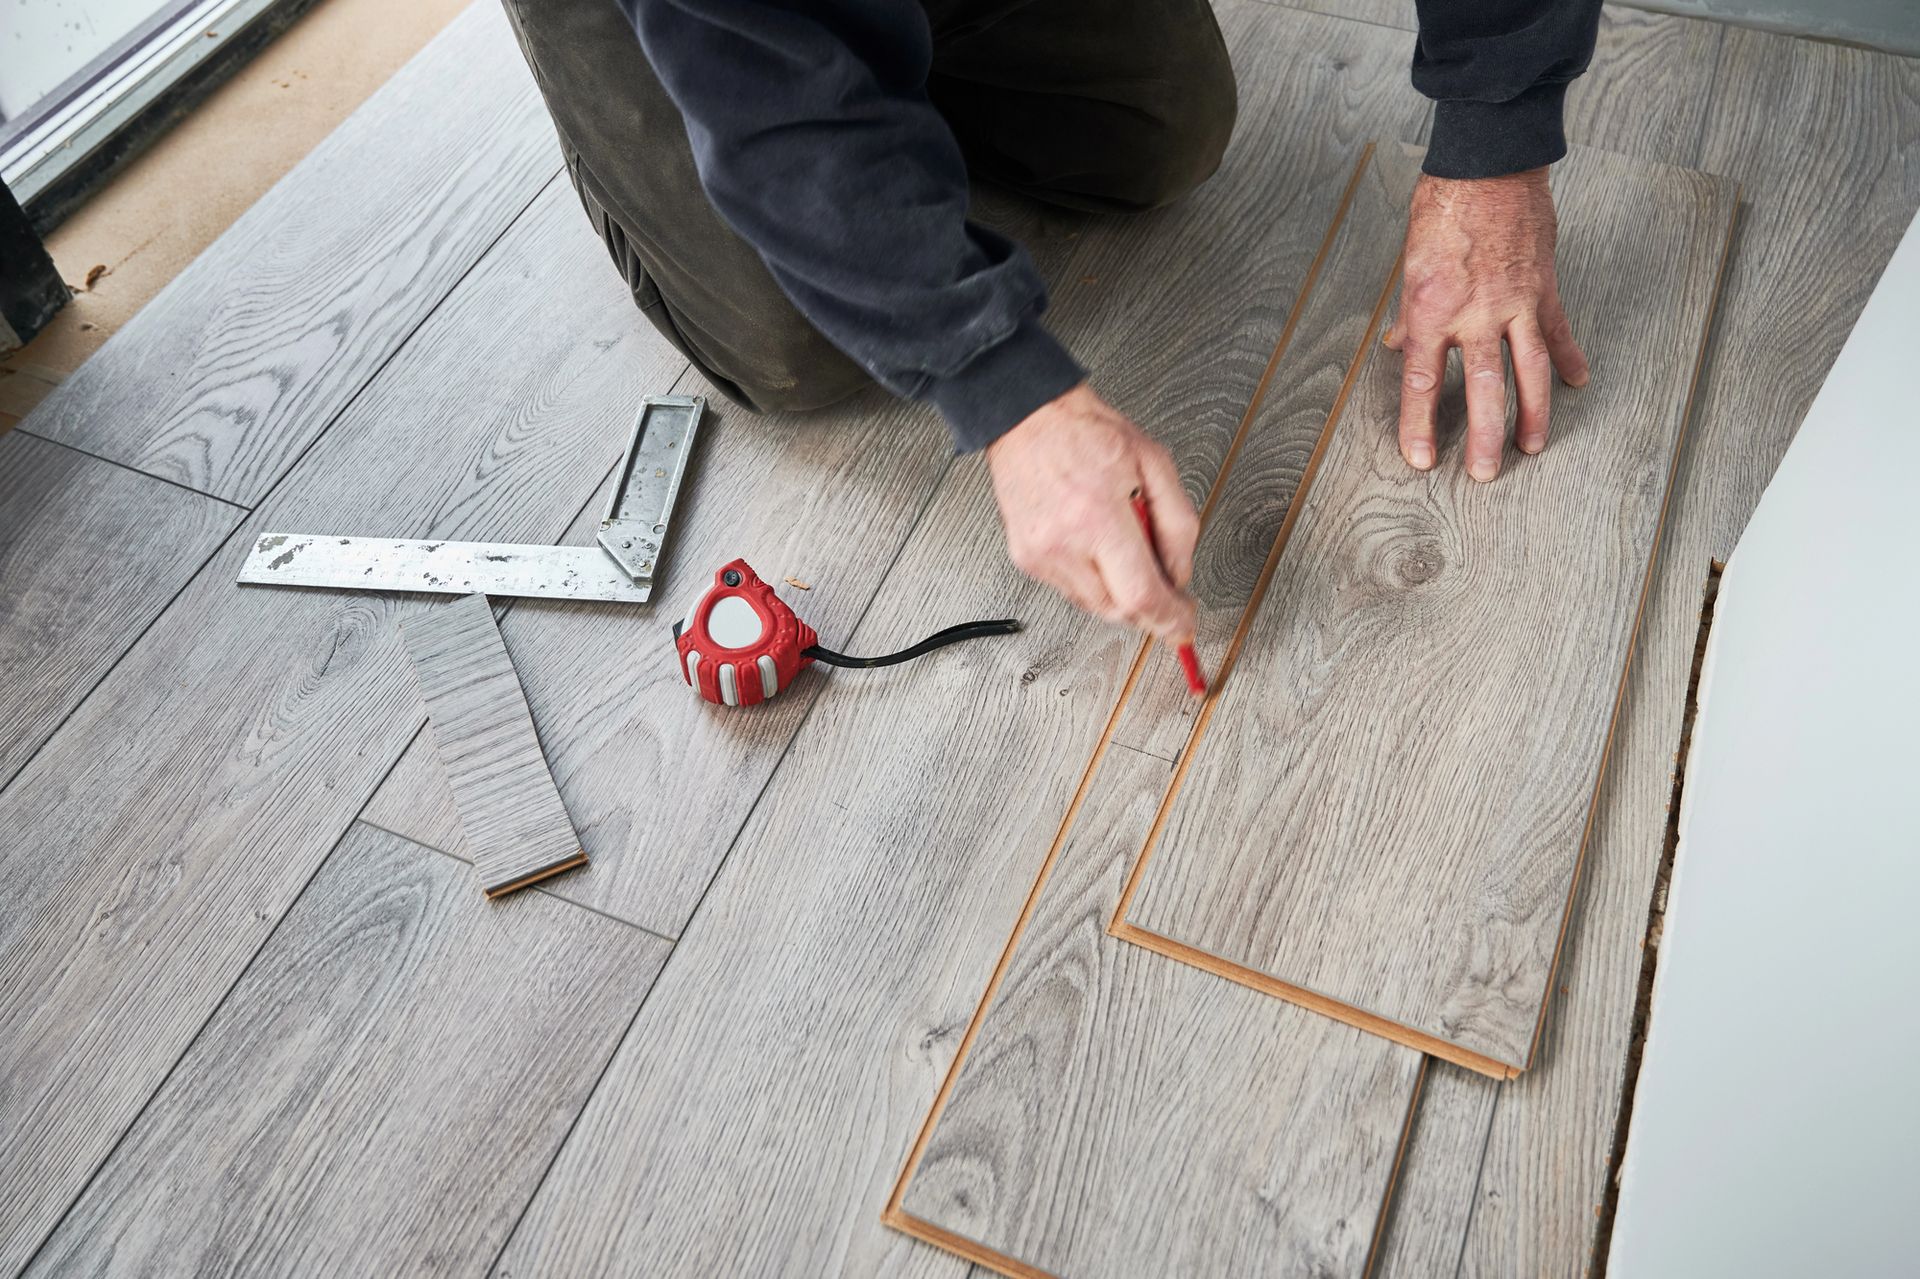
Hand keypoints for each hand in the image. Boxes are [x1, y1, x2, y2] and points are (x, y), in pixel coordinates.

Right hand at [985, 383, 1198, 642]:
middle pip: (1118, 610)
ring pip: (1095, 606)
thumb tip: (1180, 575)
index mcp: (1098, 515)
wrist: (1030, 419)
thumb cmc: (1088, 433)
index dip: (1168, 619)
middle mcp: (1064, 542)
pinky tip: (1097, 545)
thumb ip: (1178, 525)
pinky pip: (1072, 590)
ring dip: (1120, 592)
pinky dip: (1094, 580)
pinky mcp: (1026, 559)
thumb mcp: (1157, 464)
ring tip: (1125, 547)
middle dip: (1148, 606)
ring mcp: (1040, 555)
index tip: (1183, 625)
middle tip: (1166, 584)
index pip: (1140, 596)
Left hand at [1385, 168, 1589, 480]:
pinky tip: (1577, 383)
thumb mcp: (1409, 263)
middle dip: (1485, 437)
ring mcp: (1514, 304)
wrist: (1489, 164)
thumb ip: (1408, 313)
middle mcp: (1474, 314)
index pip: (1420, 381)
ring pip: (1527, 371)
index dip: (1418, 425)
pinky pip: (1557, 332)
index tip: (1421, 459)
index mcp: (1431, 310)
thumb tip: (1396, 345)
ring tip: (1532, 447)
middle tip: (1486, 474)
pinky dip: (1569, 359)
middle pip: (1482, 389)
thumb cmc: (1443, 207)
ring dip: (1532, 414)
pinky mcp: (1544, 289)